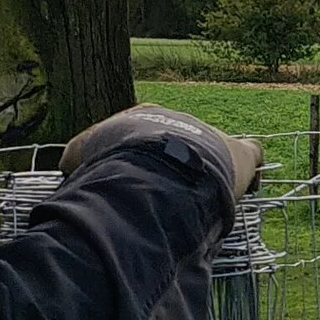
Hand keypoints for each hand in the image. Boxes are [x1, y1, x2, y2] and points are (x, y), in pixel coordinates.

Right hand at [60, 106, 260, 198]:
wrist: (155, 166)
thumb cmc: (113, 163)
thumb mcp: (80, 156)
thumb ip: (77, 159)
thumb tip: (68, 168)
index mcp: (145, 116)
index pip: (144, 134)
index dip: (139, 158)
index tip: (136, 181)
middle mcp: (181, 119)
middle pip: (182, 144)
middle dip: (176, 167)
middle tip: (170, 199)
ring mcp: (212, 134)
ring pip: (214, 153)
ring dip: (209, 176)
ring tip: (200, 204)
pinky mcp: (240, 152)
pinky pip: (251, 155)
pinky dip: (248, 173)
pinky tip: (243, 191)